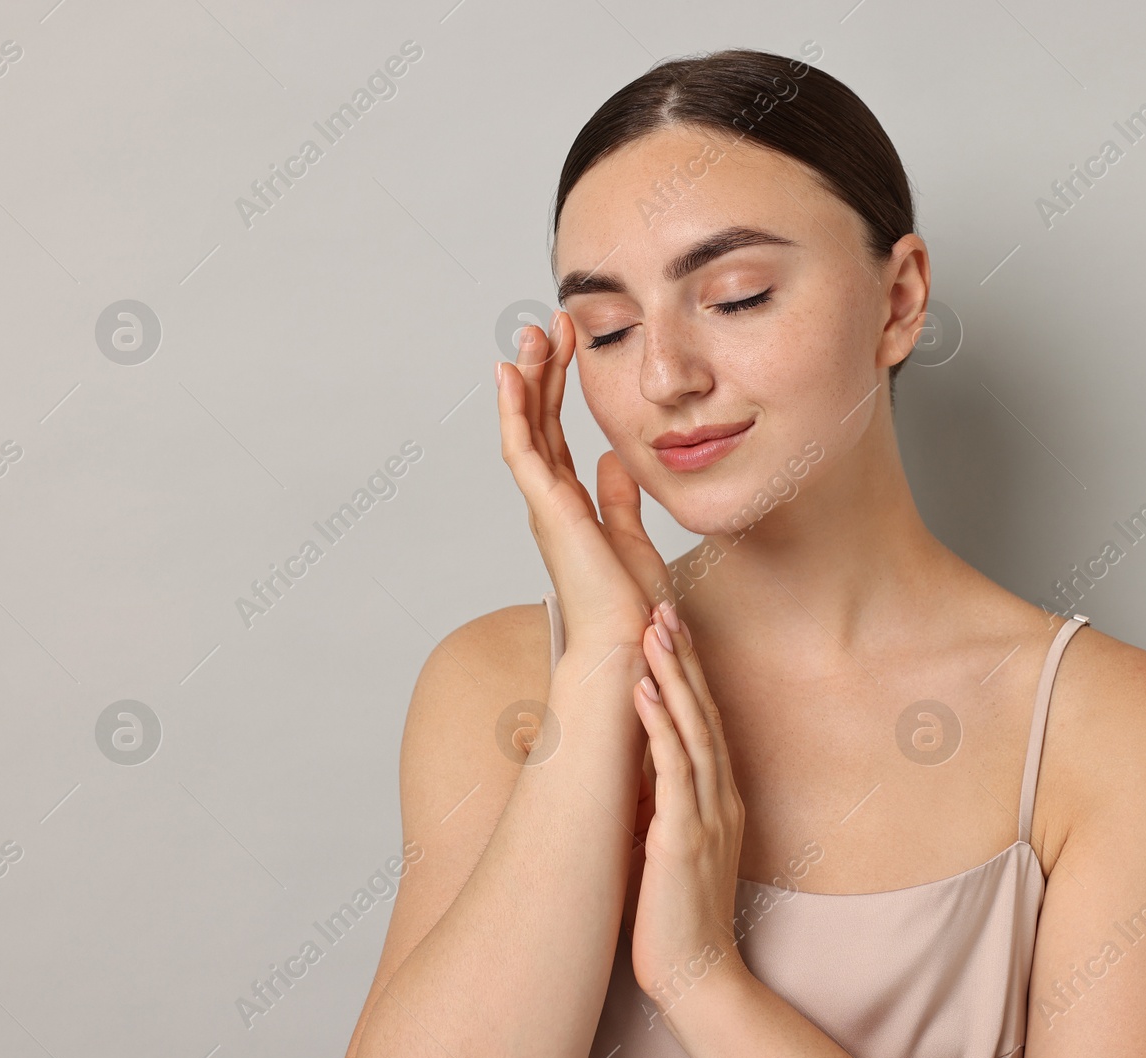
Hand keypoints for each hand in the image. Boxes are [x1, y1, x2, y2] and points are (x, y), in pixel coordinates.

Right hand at [496, 312, 670, 650]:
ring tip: (531, 333)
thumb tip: (614, 461)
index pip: (557, 434)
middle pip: (537, 422)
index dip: (558, 389)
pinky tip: (512, 374)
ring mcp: (544, 504)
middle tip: (544, 324)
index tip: (568, 345)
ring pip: (525, 427)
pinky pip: (522, 449)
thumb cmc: (630, 608)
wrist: (627, 644)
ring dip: (526, 378)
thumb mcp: (633, 539)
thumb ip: (619, 499)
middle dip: (540, 371)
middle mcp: (550, 502)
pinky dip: (514, 410)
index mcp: (571, 506)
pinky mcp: (548, 509)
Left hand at [627, 600, 748, 1002]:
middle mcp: (719, 797)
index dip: (690, 670)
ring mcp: (706, 814)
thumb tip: (642, 767)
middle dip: (683, 655)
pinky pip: (674, 770)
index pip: (706, 719)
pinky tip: (644, 690)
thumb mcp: (674, 843)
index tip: (670, 625)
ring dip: (674, 674)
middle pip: (705, 711)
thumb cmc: (678, 915)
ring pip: (693, 729)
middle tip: (664, 601)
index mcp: (718, 797)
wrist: (698, 975)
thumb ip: (667, 803)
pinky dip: (660, 725)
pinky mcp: (684, 836)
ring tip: (654, 625)